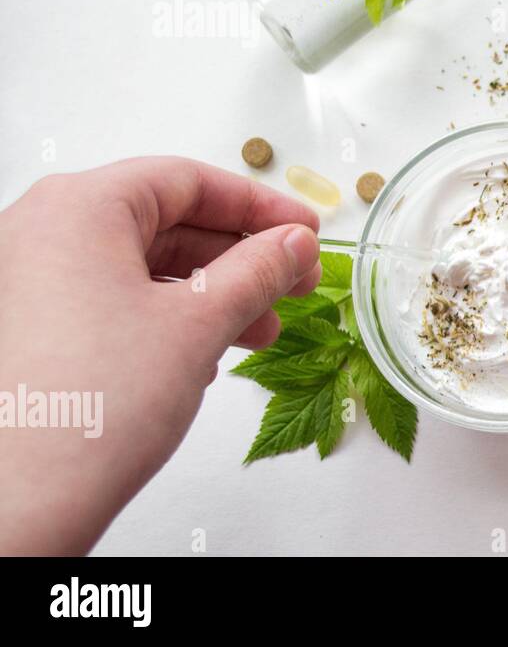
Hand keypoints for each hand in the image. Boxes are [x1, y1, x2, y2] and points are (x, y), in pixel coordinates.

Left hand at [0, 157, 321, 554]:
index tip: (306, 231)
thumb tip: (295, 243)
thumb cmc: (91, 406)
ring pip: (139, 264)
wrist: (19, 501)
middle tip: (293, 284)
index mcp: (78, 207)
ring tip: (258, 333)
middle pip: (164, 220)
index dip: (260, 206)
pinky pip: (108, 297)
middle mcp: (39, 231)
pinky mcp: (25, 325)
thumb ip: (259, 270)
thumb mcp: (200, 324)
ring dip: (208, 293)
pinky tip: (200, 355)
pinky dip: (164, 315)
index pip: (187, 179)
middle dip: (238, 257)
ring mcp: (25, 279)